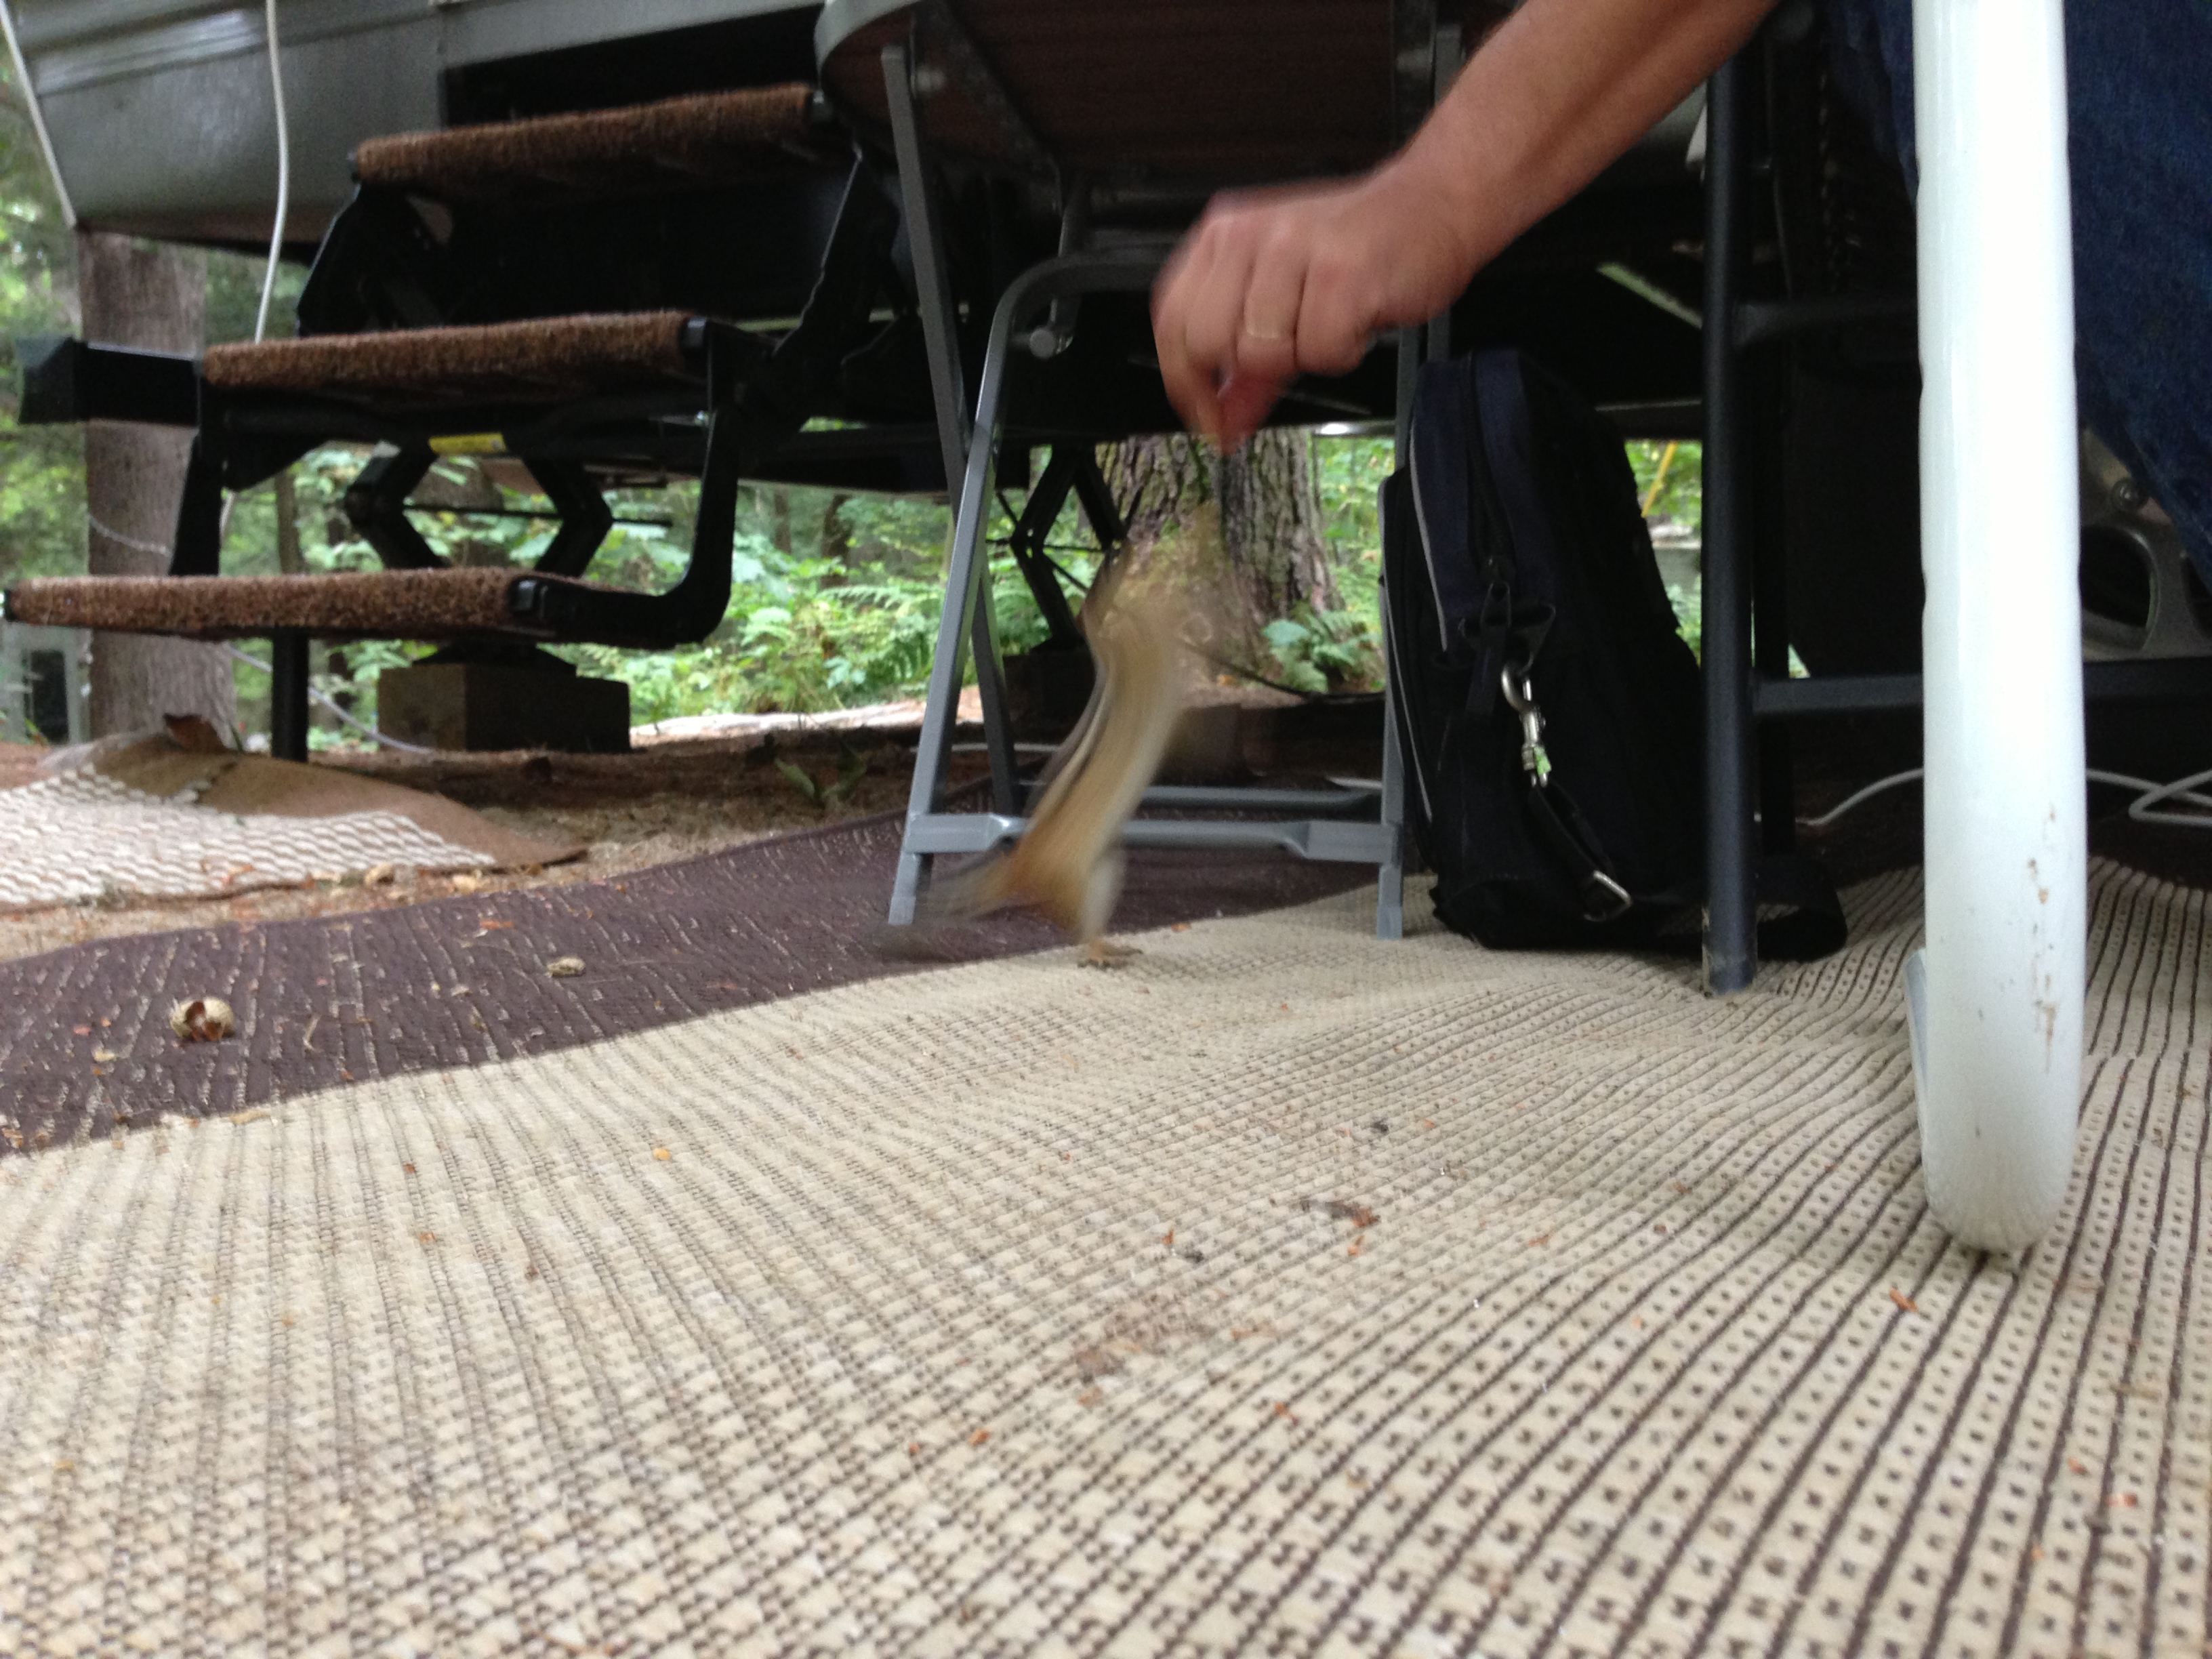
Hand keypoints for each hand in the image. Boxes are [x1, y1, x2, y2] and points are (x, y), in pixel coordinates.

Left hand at [1151, 162, 1476, 449]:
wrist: (1436, 205)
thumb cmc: (1360, 251)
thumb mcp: (1286, 300)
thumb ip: (1245, 367)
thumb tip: (1219, 423)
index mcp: (1225, 237)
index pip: (1172, 321)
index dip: (1185, 382)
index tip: (1205, 419)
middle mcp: (1250, 236)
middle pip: (1210, 342)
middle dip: (1252, 366)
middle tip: (1294, 347)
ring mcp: (1294, 249)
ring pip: (1263, 353)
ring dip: (1306, 356)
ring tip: (1333, 321)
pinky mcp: (1342, 271)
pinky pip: (1320, 351)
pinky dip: (1344, 352)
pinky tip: (1358, 319)